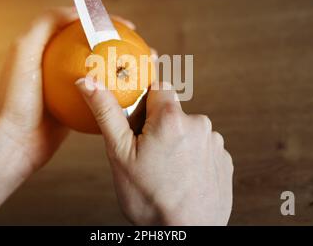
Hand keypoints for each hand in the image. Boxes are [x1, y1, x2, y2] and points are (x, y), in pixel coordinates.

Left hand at [0, 8, 137, 171]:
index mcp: (48, 49)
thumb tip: (76, 10)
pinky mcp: (77, 107)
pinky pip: (101, 95)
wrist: (13, 143)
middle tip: (143, 48)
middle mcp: (59, 66)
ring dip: (125, 68)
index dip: (106, 21)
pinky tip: (135, 94)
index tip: (128, 25)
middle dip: (122, 45)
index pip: (82, 26)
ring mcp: (70, 87)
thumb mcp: (24, 52)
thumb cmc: (15, 99)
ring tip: (146, 69)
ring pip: (103, 71)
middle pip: (97, 48)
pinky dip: (118, 93)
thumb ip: (45, 25)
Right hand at [76, 79, 233, 225]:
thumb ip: (107, 112)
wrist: (186, 235)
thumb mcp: (120, 154)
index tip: (140, 121)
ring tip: (167, 170)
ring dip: (178, 142)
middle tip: (148, 154)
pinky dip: (193, 157)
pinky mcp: (224, 159)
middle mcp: (199, 124)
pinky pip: (203, 148)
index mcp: (171, 118)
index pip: (159, 87)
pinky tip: (183, 177)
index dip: (146, 103)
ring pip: (188, 131)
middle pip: (173, 112)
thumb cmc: (150, 199)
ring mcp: (215, 143)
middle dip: (159, 126)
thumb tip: (88, 81)